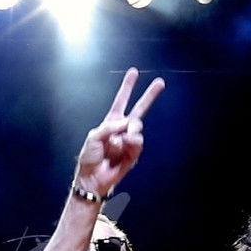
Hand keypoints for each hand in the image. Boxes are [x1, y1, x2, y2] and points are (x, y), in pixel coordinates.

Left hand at [74, 68, 165, 198]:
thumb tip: (128, 123)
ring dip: (132, 130)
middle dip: (149, 96)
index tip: (134, 72)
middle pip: (139, 109)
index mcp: (111, 122)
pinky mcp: (133, 154)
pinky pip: (137, 144)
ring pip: (138, 128)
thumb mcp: (94, 137)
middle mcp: (121, 129)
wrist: (92, 179)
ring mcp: (128, 141)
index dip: (127, 87)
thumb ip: (110, 127)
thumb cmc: (89, 158)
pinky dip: (132, 143)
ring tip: (124, 138)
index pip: (121, 101)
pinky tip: (126, 144)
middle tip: (160, 82)